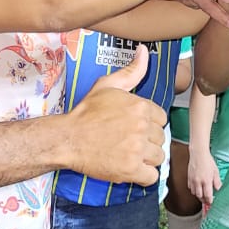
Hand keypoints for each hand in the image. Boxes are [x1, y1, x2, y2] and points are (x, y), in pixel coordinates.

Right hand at [67, 45, 165, 185]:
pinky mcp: (131, 170)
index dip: (149, 125)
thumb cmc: (86, 113)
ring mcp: (137, 150)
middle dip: (148, 142)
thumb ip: (131, 71)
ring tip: (129, 155)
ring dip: (146, 159)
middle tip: (128, 142)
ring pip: (158, 158)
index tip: (135, 128)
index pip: (161, 119)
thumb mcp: (107, 86)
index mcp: (141, 106)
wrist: (67, 138)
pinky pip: (151, 177)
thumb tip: (144, 52)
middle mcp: (142, 127)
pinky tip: (131, 169)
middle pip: (160, 139)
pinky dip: (143, 176)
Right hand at [187, 149, 221, 204]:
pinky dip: (194, 190)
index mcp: (206, 181)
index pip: (207, 195)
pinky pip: (190, 188)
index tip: (211, 202)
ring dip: (198, 195)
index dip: (209, 201)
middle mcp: (198, 182)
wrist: (198, 154)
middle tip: (207, 201)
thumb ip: (217, 182)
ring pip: (194, 193)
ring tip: (202, 195)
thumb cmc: (207, 161)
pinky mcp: (188, 178)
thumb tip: (218, 189)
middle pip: (200, 196)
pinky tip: (197, 188)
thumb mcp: (216, 171)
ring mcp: (192, 180)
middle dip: (204, 200)